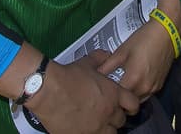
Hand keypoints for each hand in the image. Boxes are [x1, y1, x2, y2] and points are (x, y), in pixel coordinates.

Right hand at [22, 50, 139, 133]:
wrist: (48, 90)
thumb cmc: (68, 76)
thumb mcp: (87, 63)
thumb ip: (100, 59)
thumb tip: (105, 55)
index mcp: (114, 94)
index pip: (133, 104)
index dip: (131, 106)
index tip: (127, 107)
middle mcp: (108, 112)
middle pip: (121, 121)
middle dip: (116, 117)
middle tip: (108, 114)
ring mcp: (96, 127)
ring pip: (110, 133)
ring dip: (106, 128)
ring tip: (98, 123)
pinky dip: (91, 133)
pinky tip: (84, 128)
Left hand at [97, 18, 177, 99]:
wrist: (166, 32)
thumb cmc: (142, 39)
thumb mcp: (121, 52)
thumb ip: (107, 67)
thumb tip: (95, 76)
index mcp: (133, 80)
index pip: (117, 97)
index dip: (109, 93)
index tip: (104, 88)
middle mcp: (144, 89)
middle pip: (127, 101)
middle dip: (119, 96)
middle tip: (113, 87)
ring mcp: (154, 88)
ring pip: (137, 100)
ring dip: (130, 95)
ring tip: (124, 84)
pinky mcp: (160, 85)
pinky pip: (146, 95)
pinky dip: (139, 91)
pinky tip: (136, 80)